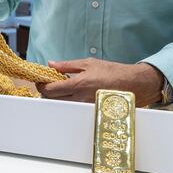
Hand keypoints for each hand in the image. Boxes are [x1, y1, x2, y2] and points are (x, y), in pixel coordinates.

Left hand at [37, 58, 163, 107]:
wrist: (133, 84)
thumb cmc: (112, 71)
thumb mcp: (88, 63)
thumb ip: (67, 65)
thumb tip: (51, 64)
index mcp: (78, 84)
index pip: (51, 90)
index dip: (41, 86)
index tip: (40, 81)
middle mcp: (80, 98)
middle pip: (54, 100)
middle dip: (47, 92)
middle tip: (48, 83)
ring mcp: (85, 106)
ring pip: (62, 105)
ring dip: (57, 97)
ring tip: (60, 86)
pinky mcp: (91, 110)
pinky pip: (73, 107)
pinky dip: (68, 100)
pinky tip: (72, 92)